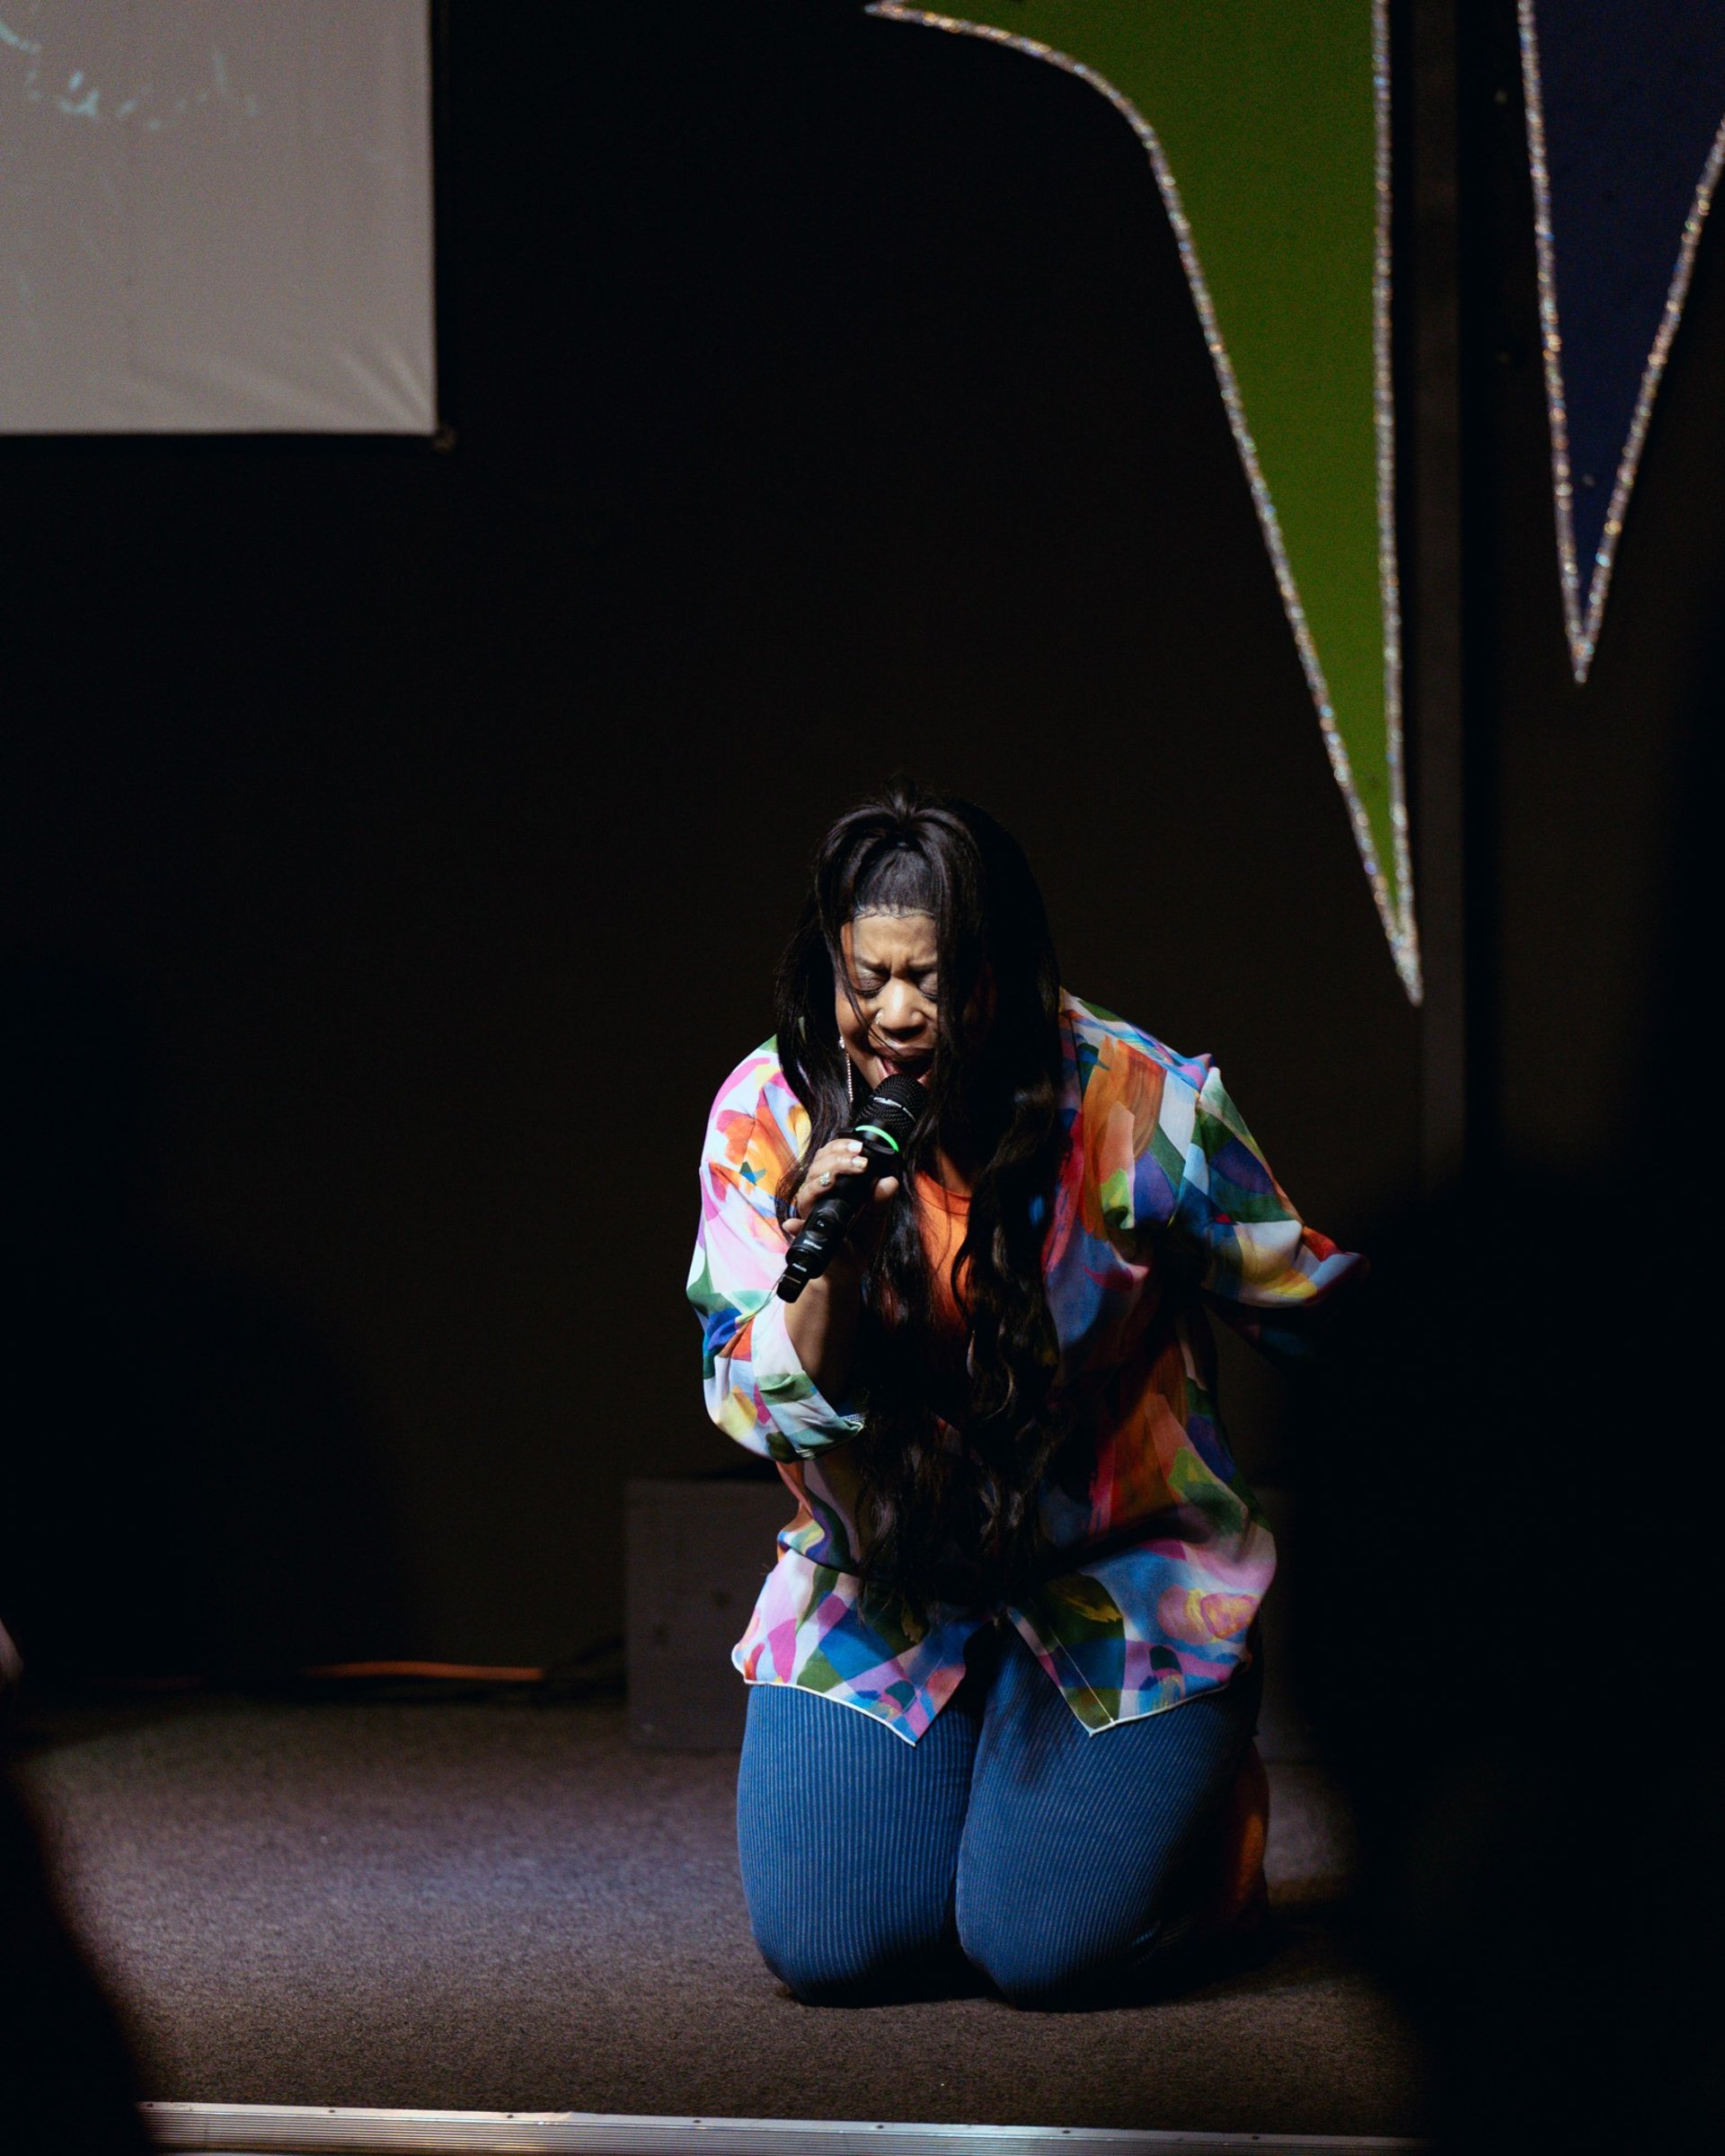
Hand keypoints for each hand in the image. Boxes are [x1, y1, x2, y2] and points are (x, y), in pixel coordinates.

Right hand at [785, 1138, 900, 1252]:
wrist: (849, 1267)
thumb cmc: (859, 1237)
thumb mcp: (876, 1216)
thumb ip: (881, 1199)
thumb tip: (889, 1181)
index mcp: (832, 1186)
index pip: (828, 1157)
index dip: (840, 1147)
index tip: (859, 1146)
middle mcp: (818, 1196)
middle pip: (817, 1168)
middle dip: (836, 1160)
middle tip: (860, 1162)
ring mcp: (811, 1214)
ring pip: (807, 1190)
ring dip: (821, 1181)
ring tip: (836, 1179)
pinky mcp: (807, 1235)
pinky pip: (797, 1227)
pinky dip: (795, 1224)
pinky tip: (794, 1224)